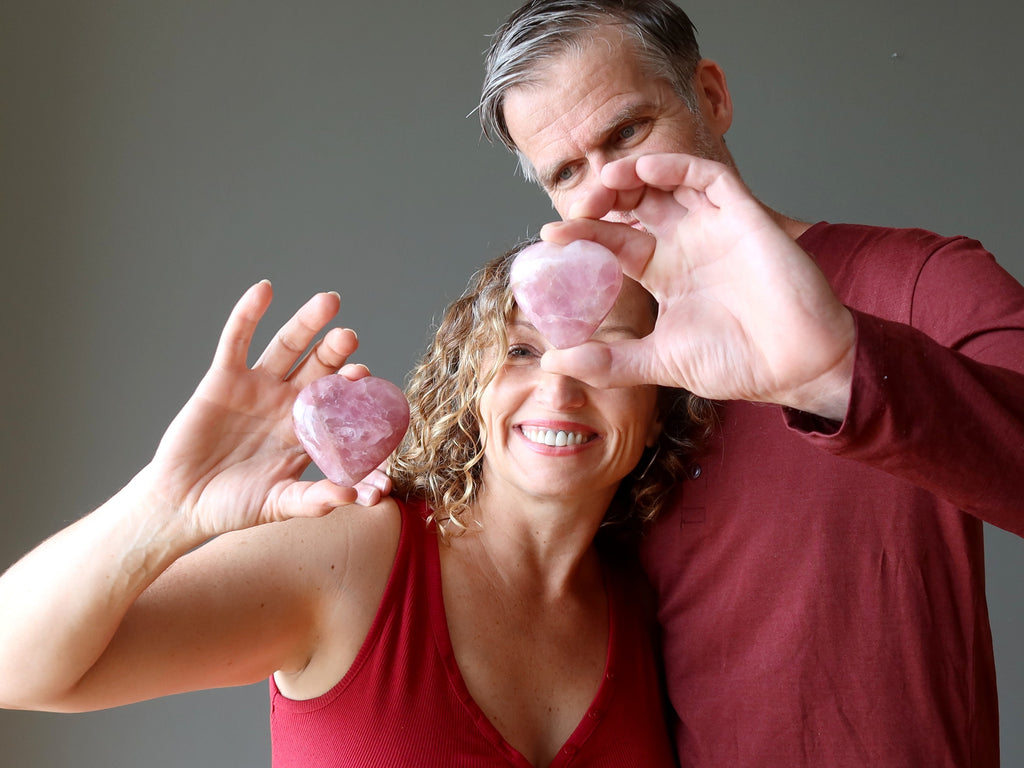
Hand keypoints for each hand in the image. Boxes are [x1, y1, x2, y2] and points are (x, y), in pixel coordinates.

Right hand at [144, 281, 370, 539]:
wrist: (183, 504)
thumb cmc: (234, 506)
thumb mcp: (278, 505)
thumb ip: (314, 500)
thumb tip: (351, 497)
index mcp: (307, 430)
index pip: (338, 402)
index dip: (352, 389)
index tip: (364, 378)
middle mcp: (286, 402)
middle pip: (318, 367)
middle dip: (335, 350)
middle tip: (350, 337)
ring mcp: (256, 387)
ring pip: (286, 346)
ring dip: (306, 324)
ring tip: (327, 302)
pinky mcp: (222, 379)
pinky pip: (237, 341)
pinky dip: (248, 314)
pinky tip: (264, 290)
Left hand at [540, 153, 855, 418]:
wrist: (798, 368)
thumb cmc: (738, 364)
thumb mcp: (659, 362)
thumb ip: (609, 360)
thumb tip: (553, 360)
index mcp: (666, 274)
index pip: (616, 242)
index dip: (585, 234)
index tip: (551, 237)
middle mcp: (686, 246)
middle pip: (636, 205)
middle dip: (604, 198)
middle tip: (579, 205)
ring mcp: (715, 229)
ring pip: (667, 183)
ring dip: (632, 175)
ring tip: (603, 183)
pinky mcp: (744, 218)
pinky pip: (708, 178)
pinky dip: (675, 167)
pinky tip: (643, 171)